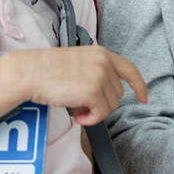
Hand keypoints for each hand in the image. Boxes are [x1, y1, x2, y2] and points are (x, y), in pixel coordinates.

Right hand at [5, 46, 147, 125]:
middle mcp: (104, 63)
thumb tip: (107, 94)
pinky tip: (77, 116)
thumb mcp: (78, 62)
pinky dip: (90, 119)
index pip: (129, 69)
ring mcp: (100, 76)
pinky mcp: (93, 91)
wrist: (30, 72)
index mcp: (102, 53)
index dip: (139, 85)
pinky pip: (101, 114)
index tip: (144, 97)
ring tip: (76, 107)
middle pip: (117, 94)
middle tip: (81, 104)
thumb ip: (96, 71)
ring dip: (95, 112)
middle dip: (102, 103)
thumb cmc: (47, 70)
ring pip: (111, 106)